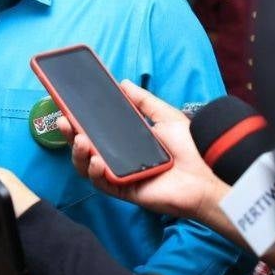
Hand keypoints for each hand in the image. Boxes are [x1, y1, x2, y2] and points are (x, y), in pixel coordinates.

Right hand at [59, 80, 229, 220]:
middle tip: (64, 121)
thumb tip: (123, 82)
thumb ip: (143, 101)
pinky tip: (96, 161)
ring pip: (88, 167)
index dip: (79, 120)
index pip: (97, 130)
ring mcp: (121, 175)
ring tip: (79, 140)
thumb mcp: (166, 116)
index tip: (67, 107)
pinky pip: (102, 184)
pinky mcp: (126, 191)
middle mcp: (120, 158)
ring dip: (78, 153)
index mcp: (128, 141)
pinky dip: (95, 172)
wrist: (210, 174)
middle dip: (70, 135)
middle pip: (86, 148)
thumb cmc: (192, 147)